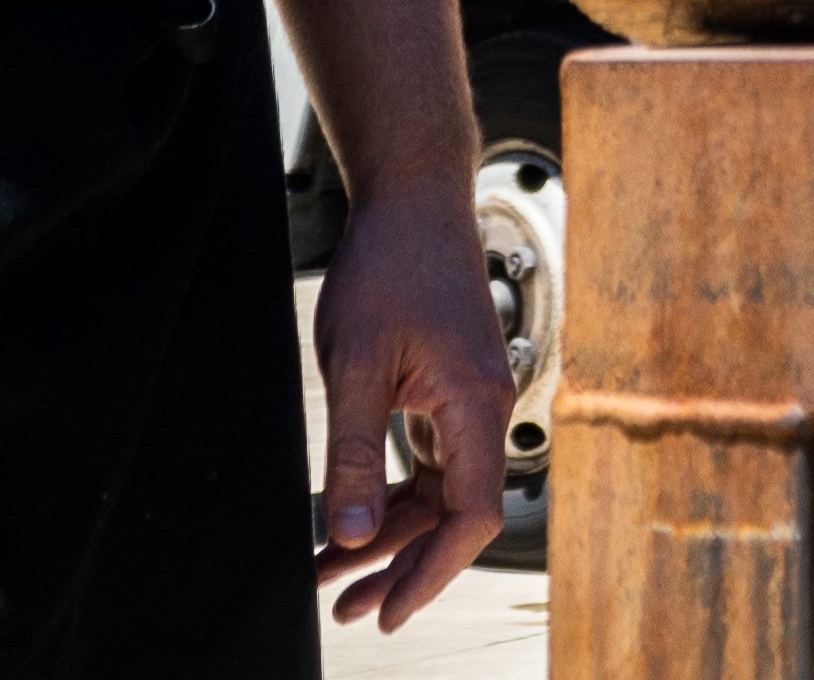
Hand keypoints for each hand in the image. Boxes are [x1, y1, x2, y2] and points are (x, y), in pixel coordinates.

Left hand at [311, 181, 512, 630]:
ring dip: (387, 536)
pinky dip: (390, 496)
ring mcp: (470, 401)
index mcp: (476, 405)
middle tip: (344, 610)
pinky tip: (350, 520)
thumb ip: (353, 453)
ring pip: (437, 493)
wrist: (412, 199)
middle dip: (399, 567)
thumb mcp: (355, 363)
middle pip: (453, 516)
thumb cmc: (388, 266)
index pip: (470, 516)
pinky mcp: (450, 390)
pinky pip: (428, 464)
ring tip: (328, 576)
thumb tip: (346, 538)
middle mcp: (486, 409)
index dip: (431, 573)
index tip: (389, 613)